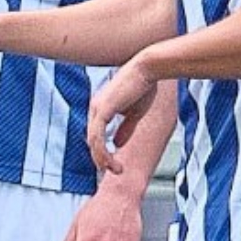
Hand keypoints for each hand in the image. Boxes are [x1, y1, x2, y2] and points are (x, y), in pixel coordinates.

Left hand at [86, 60, 158, 176]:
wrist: (148, 69)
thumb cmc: (143, 86)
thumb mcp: (134, 113)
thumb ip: (125, 128)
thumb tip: (117, 144)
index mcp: (101, 108)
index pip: (96, 135)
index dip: (102, 152)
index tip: (114, 163)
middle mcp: (95, 108)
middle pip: (92, 141)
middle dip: (102, 159)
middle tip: (116, 171)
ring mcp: (97, 109)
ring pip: (93, 142)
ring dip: (103, 159)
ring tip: (116, 170)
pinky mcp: (102, 110)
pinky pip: (97, 137)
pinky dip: (103, 152)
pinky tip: (111, 161)